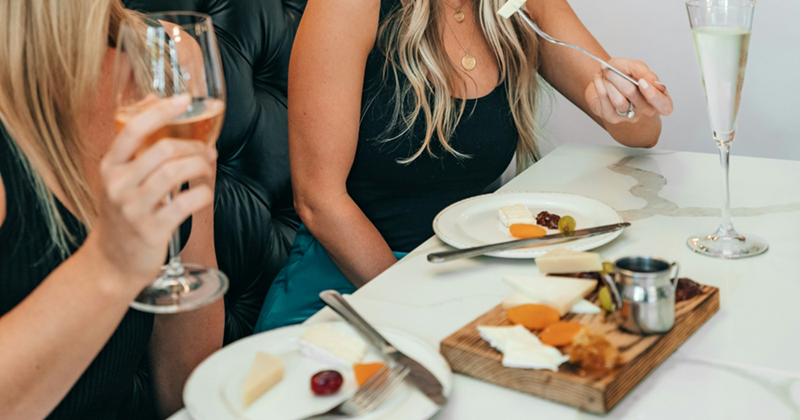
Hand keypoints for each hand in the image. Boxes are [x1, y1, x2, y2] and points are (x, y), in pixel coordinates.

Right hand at [87, 95, 216, 291]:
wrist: (112, 261)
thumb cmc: (124, 212)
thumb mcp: (121, 176)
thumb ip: (136, 142)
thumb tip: (153, 98)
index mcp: (110, 166)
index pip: (134, 129)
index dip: (162, 111)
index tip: (184, 100)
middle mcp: (118, 184)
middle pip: (163, 149)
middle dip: (193, 146)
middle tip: (206, 151)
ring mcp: (134, 208)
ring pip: (175, 173)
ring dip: (200, 167)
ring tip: (206, 169)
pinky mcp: (152, 229)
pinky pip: (186, 203)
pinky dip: (203, 194)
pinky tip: (203, 194)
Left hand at [586, 58, 672, 124]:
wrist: (602, 77)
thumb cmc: (621, 73)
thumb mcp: (634, 66)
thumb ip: (645, 73)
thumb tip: (655, 83)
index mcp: (657, 96)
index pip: (665, 106)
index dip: (654, 96)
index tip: (641, 82)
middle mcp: (645, 109)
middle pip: (633, 94)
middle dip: (618, 78)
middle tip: (612, 71)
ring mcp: (629, 115)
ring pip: (618, 100)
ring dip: (608, 81)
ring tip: (606, 76)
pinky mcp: (613, 118)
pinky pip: (605, 99)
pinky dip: (599, 84)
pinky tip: (599, 80)